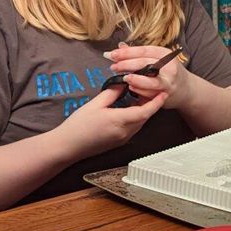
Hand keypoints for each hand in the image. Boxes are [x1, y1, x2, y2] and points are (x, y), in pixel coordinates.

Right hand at [53, 85, 167, 159]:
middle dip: (150, 104)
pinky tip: (129, 109)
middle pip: (145, 117)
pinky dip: (135, 117)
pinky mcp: (118, 142)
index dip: (156, 102)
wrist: (67, 146)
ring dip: (143, 111)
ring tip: (140, 96)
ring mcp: (122, 139)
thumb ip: (111, 93)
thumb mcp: (95, 104)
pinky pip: (132, 128)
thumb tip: (122, 84)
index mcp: (120, 121)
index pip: (145, 111)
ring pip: (139, 123)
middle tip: (151, 90)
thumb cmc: (78, 126)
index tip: (163, 93)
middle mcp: (125, 132)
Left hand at [103, 44, 190, 108]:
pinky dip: (140, 90)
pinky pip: (150, 93)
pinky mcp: (166, 94)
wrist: (186, 89)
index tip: (112, 54)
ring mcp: (168, 81)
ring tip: (123, 78)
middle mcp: (169, 66)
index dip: (127, 52)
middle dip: (126, 65)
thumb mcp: (157, 58)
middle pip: (145, 63)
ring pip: (149, 80)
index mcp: (165, 54)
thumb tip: (120, 46)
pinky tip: (131, 87)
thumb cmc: (168, 72)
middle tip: (113, 66)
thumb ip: (139, 54)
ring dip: (134, 79)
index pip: (144, 51)